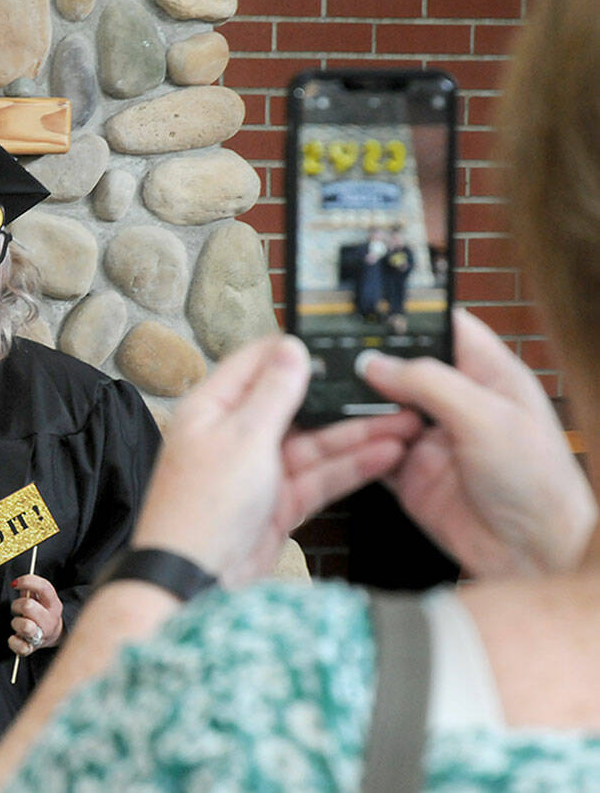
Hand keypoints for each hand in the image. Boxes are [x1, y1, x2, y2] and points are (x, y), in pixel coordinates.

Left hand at [8, 575, 63, 655]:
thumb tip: (19, 583)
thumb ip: (32, 588)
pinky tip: (15, 637)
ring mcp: (42, 635)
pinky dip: (14, 641)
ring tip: (18, 623)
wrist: (51, 636)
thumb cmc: (41, 613)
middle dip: (17, 605)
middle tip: (18, 608)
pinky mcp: (32, 649)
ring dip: (16, 622)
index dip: (27, 581)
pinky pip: (20, 646)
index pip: (44, 588)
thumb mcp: (41, 598)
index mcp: (54, 605)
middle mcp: (50, 620)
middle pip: (28, 606)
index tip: (15, 584)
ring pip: (25, 626)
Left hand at [131, 335, 419, 584]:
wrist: (195, 580)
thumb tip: (290, 348)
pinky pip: (318, 477)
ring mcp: (258, 471)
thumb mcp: (244, 439)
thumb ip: (273, 394)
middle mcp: (234, 435)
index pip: (255, 363)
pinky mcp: (277, 503)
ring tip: (406, 422)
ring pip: (314, 443)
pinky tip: (387, 454)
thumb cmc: (203, 507)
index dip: (295, 350)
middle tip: (389, 387)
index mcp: (212, 408)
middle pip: (293, 405)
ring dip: (357, 434)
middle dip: (340, 398)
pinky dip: (350, 467)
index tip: (338, 340)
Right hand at [359, 308, 594, 575]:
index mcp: (487, 375)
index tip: (369, 308)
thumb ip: (429, 384)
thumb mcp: (486, 419)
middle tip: (333, 354)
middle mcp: (456, 403)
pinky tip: (340, 436)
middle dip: (371, 361)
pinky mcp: (408, 472)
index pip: (445, 328)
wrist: (533, 555)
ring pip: (379, 408)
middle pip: (402, 367)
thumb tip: (376, 363)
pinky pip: (370, 449)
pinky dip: (354, 444)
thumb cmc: (537, 483)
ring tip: (328, 393)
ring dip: (358, 405)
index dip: (411, 315)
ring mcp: (430, 438)